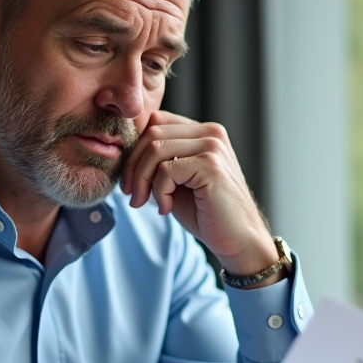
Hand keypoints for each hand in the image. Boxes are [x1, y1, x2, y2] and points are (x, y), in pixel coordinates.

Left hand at [121, 111, 279, 277]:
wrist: (238, 240)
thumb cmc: (206, 213)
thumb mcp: (176, 181)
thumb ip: (159, 161)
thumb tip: (125, 153)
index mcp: (203, 132)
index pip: (157, 123)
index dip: (136, 150)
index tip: (131, 181)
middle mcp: (211, 132)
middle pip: (152, 132)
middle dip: (133, 166)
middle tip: (132, 195)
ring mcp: (213, 146)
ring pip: (155, 149)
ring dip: (143, 180)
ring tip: (145, 203)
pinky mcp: (210, 165)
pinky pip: (166, 170)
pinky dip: (159, 192)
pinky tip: (166, 208)